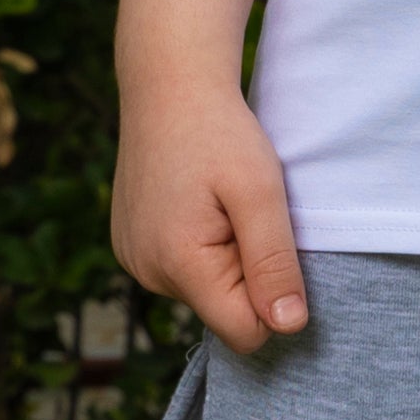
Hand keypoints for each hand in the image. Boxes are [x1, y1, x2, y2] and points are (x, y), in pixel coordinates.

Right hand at [112, 73, 310, 353]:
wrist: (168, 85)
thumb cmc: (220, 131)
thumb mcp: (261, 192)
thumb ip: (274, 263)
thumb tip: (289, 326)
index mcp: (179, 264)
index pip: (244, 333)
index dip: (273, 300)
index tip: (273, 244)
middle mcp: (146, 272)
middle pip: (223, 312)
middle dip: (246, 273)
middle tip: (244, 213)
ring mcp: (133, 261)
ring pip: (204, 293)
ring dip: (224, 259)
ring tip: (220, 203)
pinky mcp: (130, 248)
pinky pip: (181, 272)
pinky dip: (200, 248)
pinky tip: (197, 203)